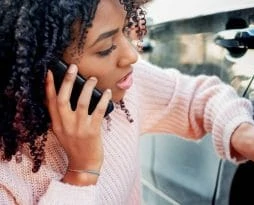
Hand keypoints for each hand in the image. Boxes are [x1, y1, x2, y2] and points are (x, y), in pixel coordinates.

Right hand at [45, 64, 111, 184]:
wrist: (84, 165)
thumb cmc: (75, 146)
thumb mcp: (62, 132)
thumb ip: (62, 117)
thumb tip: (68, 95)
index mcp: (56, 124)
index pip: (50, 102)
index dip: (49, 86)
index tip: (50, 72)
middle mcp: (65, 125)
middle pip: (63, 99)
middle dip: (67, 81)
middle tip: (73, 67)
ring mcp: (79, 128)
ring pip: (82, 102)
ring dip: (87, 88)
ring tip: (93, 78)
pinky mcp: (92, 132)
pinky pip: (99, 112)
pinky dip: (103, 100)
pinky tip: (107, 93)